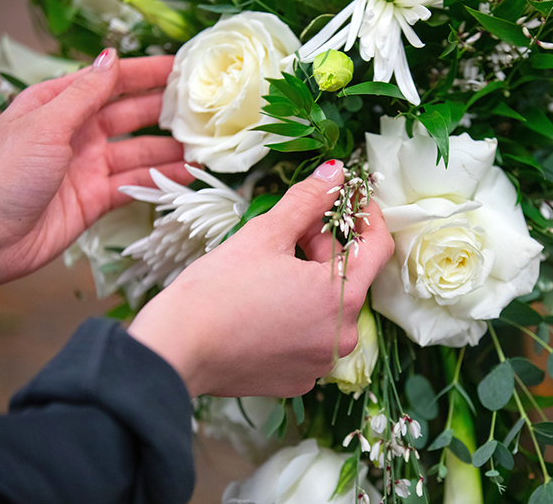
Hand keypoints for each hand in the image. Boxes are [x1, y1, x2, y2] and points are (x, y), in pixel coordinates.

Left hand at [0, 48, 191, 292]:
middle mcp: (77, 133)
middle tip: (203, 108)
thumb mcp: (45, 125)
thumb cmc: (5, 175)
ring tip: (204, 146)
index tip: (182, 68)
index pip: (109, 82)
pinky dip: (161, 181)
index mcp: (57, 106)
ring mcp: (89, 167)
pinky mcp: (97, 198)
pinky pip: (136, 185)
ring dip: (169, 149)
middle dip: (165, 111)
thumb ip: (85, 94)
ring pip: (139, 152)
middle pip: (129, 116)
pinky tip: (187, 176)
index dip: (145, 73)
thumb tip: (111, 57)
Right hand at [127, 161, 394, 397]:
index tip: (349, 198)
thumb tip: (335, 172)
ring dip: (313, 279)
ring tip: (274, 262)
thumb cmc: (218, 289)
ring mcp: (320, 363)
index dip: (367, 216)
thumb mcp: (265, 234)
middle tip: (294, 226)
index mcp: (341, 298)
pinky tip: (267, 301)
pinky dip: (299, 314)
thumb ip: (307, 200)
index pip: (378, 248)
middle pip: (350, 277)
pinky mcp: (297, 380)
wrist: (175, 350)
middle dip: (327, 246)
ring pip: (330, 308)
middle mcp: (341, 337)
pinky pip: (311, 336)